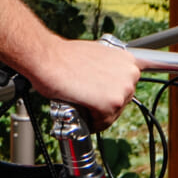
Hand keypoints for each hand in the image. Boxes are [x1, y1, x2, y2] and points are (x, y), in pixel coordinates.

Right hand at [20, 35, 140, 129]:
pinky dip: (92, 123)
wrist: (47, 58)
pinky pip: (103, 122)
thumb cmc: (64, 56)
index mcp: (127, 59)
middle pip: (122, 101)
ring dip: (98, 115)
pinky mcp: (111, 103)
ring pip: (113, 113)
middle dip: (105, 104)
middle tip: (87, 102)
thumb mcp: (95, 53)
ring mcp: (123, 89)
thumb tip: (106, 78)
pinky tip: (80, 116)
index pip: (129, 84)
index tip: (104, 95)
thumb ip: (108, 66)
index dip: (113, 92)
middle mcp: (130, 73)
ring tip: (82, 109)